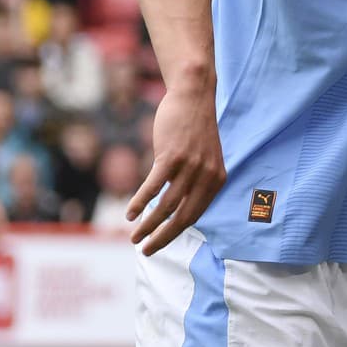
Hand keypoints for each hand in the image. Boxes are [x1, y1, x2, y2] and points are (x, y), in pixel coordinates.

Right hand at [126, 84, 225, 255]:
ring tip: (135, 237)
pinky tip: (130, 214)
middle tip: (146, 251)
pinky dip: (140, 203)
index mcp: (217, 180)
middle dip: (162, 238)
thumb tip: (175, 207)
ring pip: (165, 206)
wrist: (194, 94)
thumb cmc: (194, 127)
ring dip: (148, 226)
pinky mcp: (172, 157)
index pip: (196, 215)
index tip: (159, 243)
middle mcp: (206, 177)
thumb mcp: (204, 157)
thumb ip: (196, 181)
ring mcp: (190, 167)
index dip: (175, 232)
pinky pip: (153, 187)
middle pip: (182, 218)